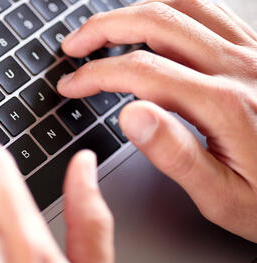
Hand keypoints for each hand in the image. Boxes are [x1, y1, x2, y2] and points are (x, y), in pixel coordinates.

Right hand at [57, 0, 256, 241]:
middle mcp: (239, 68)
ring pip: (182, 6)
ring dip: (135, 11)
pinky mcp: (256, 52)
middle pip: (157, 23)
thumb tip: (130, 113)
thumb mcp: (221, 197)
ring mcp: (251, 53)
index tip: (71, 84)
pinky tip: (153, 24)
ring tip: (106, 28)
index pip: (140, 72)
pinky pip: (208, 11)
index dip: (95, 75)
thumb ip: (174, 154)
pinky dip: (171, 8)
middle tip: (74, 45)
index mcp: (224, 106)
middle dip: (104, 28)